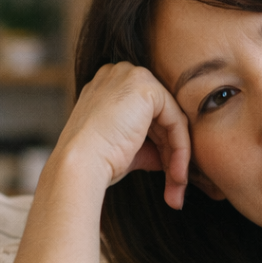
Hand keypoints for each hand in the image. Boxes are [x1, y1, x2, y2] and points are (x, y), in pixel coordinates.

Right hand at [54, 62, 191, 209]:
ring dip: (179, 157)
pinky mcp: (146, 87)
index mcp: (110, 85)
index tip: (169, 177)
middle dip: (172, 154)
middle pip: (163, 118)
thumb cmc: (97, 160)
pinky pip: (176, 121)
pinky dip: (181, 149)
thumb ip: (149, 146)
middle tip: (177, 187)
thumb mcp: (127, 148)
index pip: (149, 116)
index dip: (161, 146)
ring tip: (177, 187)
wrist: (81, 164)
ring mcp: (132, 76)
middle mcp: (120, 74)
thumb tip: (170, 158)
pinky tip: (177, 175)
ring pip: (172, 121)